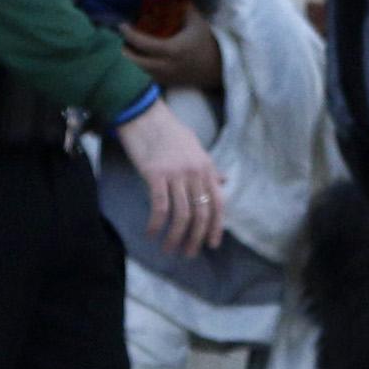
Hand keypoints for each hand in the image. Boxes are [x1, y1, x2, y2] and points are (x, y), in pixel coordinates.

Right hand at [116, 100, 227, 256]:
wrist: (144, 115)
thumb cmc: (168, 131)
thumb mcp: (195, 147)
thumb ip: (209, 168)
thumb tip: (224, 180)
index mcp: (206, 166)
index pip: (218, 203)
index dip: (216, 227)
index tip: (212, 245)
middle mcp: (195, 172)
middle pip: (201, 214)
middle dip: (195, 238)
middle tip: (187, 253)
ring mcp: (176, 174)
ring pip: (181, 215)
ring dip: (174, 236)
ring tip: (168, 249)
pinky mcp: (155, 175)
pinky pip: (160, 207)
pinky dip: (156, 224)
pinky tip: (150, 233)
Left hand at [120, 7, 224, 92]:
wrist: (218, 68)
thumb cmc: (207, 43)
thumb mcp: (197, 22)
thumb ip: (185, 6)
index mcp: (172, 49)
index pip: (143, 43)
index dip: (129, 34)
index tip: (122, 25)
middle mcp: (166, 65)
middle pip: (138, 61)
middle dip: (127, 51)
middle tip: (123, 41)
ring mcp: (167, 76)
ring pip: (143, 70)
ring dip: (135, 60)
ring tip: (130, 49)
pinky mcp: (170, 83)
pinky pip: (151, 77)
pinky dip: (144, 68)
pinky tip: (144, 60)